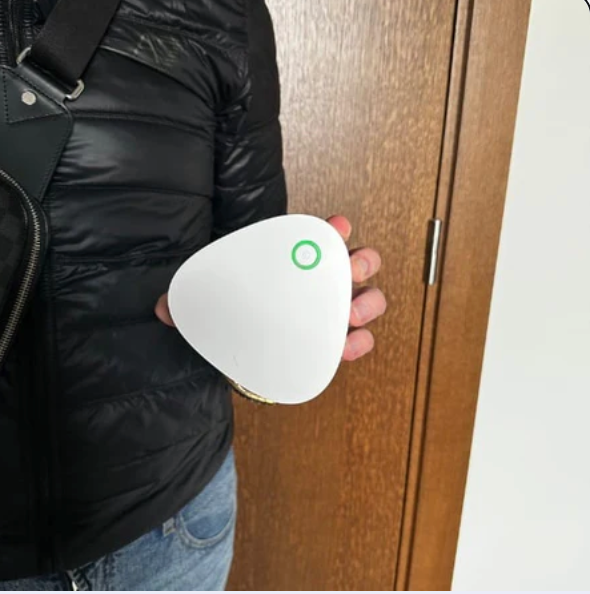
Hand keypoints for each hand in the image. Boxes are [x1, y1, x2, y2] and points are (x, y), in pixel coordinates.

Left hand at [155, 215, 385, 361]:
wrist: (244, 357)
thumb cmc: (237, 318)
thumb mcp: (213, 304)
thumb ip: (188, 302)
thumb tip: (161, 307)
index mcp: (295, 265)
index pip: (320, 238)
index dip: (334, 229)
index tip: (337, 225)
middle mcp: (320, 285)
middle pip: (357, 262)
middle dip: (362, 260)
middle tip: (349, 270)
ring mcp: (331, 313)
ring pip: (368, 298)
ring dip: (368, 302)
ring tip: (351, 314)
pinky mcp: (333, 342)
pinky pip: (359, 339)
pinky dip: (360, 342)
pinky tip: (346, 347)